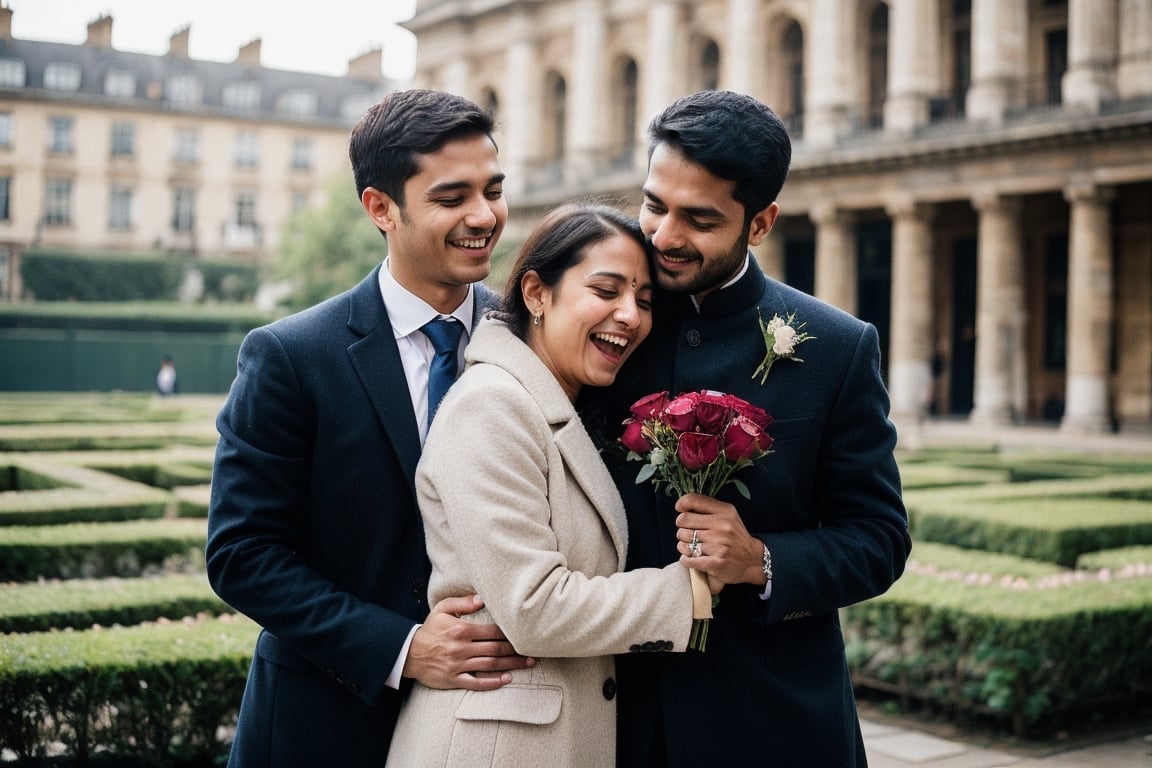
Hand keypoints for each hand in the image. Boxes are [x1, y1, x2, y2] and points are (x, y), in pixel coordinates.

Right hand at [403, 595, 534, 690]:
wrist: (408, 652)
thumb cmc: (429, 629)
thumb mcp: (442, 609)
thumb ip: (463, 603)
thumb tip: (483, 599)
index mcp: (462, 630)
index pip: (492, 631)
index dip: (510, 633)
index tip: (524, 633)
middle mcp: (462, 648)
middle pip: (495, 649)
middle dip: (516, 650)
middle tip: (534, 651)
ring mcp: (458, 665)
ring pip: (490, 665)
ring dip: (510, 665)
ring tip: (527, 664)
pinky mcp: (453, 679)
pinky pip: (476, 682)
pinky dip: (492, 682)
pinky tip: (506, 680)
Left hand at [674, 493, 764, 586]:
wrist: (753, 560)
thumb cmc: (735, 537)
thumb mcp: (727, 516)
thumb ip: (707, 508)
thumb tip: (680, 505)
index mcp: (725, 512)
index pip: (693, 500)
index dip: (681, 504)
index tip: (680, 510)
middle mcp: (722, 527)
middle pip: (683, 521)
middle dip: (682, 528)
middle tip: (688, 533)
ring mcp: (719, 545)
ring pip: (683, 542)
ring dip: (683, 545)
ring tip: (692, 547)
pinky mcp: (716, 563)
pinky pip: (687, 559)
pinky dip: (685, 559)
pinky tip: (690, 558)